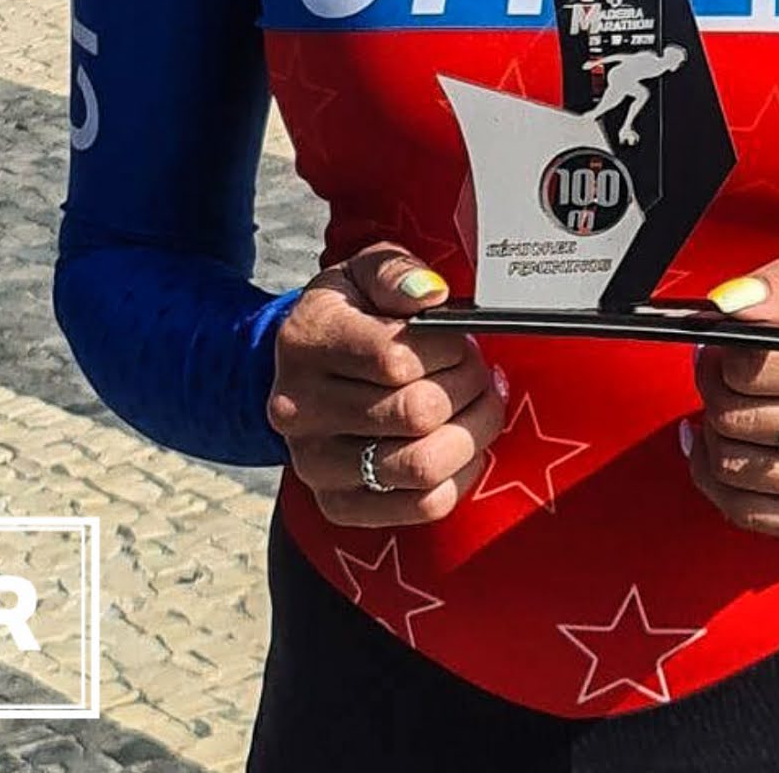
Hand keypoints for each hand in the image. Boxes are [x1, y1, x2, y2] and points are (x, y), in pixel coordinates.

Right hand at [267, 243, 507, 528]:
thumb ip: (395, 272)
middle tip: (477, 370)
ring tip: (478, 405)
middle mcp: (301, 409)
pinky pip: (420, 506)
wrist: (305, 368)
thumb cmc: (349, 314)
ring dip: (472, 433)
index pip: (397, 359)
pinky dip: (459, 476)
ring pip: (422, 467)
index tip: (459, 338)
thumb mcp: (364, 271)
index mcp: (307, 342)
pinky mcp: (337, 504)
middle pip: (417, 414)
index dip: (448, 348)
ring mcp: (314, 464)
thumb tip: (431, 295)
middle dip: (468, 387)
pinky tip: (462, 444)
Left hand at [686, 249, 778, 547]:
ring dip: (716, 430)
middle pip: (736, 418)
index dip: (725, 349)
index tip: (729, 342)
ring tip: (738, 403)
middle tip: (725, 368)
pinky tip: (730, 445)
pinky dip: (718, 477)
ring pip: (732, 467)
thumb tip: (730, 307)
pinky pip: (744, 512)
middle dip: (715, 386)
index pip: (753, 367)